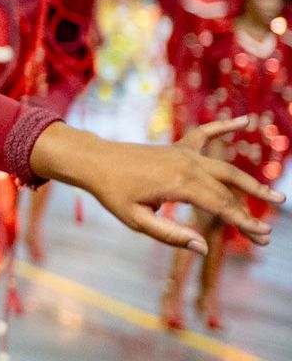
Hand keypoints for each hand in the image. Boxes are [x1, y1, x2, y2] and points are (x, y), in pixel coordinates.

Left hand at [30, 118, 282, 253]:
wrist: (94, 160)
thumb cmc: (112, 193)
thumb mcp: (136, 220)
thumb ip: (170, 235)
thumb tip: (203, 248)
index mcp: (179, 185)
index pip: (221, 206)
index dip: (243, 222)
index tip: (262, 236)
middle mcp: (187, 165)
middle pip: (228, 190)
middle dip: (250, 211)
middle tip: (267, 232)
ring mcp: (183, 152)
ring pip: (225, 168)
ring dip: (249, 183)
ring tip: (275, 196)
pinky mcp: (178, 146)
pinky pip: (205, 133)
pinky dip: (224, 126)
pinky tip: (246, 121)